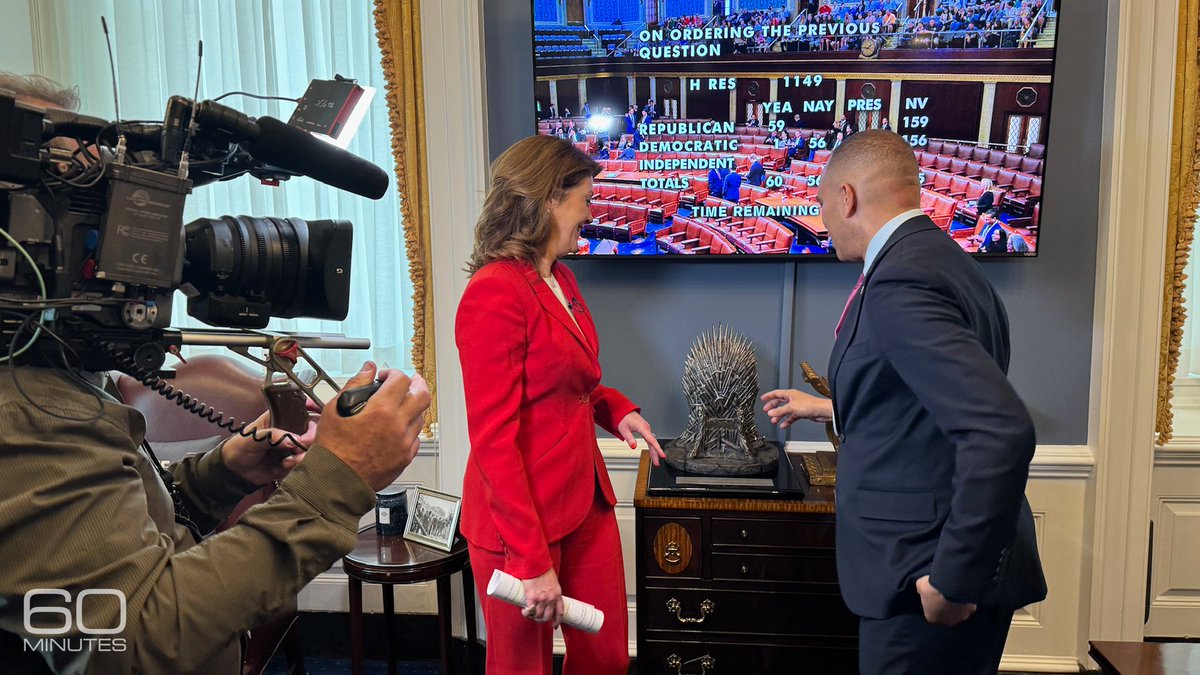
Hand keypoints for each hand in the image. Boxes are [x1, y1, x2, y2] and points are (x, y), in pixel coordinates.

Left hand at [221, 410, 316, 485]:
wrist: (236, 473)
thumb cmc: (240, 448)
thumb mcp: (252, 438)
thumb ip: (272, 436)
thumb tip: (293, 440)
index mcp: (280, 417)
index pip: (300, 408)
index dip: (312, 408)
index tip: (316, 411)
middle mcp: (290, 430)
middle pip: (311, 428)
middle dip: (310, 437)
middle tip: (301, 444)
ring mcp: (292, 446)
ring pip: (309, 447)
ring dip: (301, 455)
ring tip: (286, 460)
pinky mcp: (292, 461)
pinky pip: (301, 462)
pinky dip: (294, 465)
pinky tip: (282, 466)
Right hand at [315, 362, 430, 490]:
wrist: (336, 480)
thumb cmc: (333, 448)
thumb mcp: (336, 408)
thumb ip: (355, 384)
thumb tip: (367, 369)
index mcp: (381, 410)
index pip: (401, 380)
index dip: (393, 373)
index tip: (386, 377)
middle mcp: (398, 425)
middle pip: (422, 395)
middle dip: (417, 384)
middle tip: (410, 383)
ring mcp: (404, 443)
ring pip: (420, 417)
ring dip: (412, 408)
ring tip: (399, 407)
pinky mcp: (405, 457)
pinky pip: (415, 438)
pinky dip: (409, 429)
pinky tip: (397, 428)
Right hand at [521, 568, 564, 627]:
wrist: (536, 563)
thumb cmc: (543, 568)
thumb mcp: (552, 580)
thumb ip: (550, 589)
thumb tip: (545, 593)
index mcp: (557, 593)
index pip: (560, 611)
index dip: (557, 620)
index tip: (555, 624)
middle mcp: (551, 598)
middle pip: (548, 616)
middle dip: (542, 620)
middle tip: (537, 618)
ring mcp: (542, 598)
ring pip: (538, 615)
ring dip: (533, 617)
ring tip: (529, 614)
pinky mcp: (532, 597)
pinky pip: (530, 611)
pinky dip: (527, 613)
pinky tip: (524, 612)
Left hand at [617, 411, 665, 465]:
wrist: (623, 411)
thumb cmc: (623, 418)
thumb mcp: (624, 429)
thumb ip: (629, 438)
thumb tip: (633, 446)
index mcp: (643, 428)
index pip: (652, 440)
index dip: (657, 449)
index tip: (662, 455)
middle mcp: (646, 428)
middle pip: (653, 443)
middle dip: (656, 453)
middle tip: (657, 463)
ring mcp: (646, 429)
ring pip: (652, 442)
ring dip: (654, 451)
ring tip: (655, 461)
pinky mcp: (645, 430)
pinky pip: (650, 439)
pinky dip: (652, 446)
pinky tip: (652, 452)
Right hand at [760, 389, 833, 428]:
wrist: (821, 411)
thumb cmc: (810, 405)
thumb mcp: (791, 408)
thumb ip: (780, 411)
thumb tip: (771, 412)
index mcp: (790, 394)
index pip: (776, 394)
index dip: (769, 396)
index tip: (763, 399)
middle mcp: (793, 399)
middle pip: (780, 402)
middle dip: (773, 407)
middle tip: (766, 411)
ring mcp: (797, 406)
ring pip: (785, 411)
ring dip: (779, 416)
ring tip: (773, 421)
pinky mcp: (801, 413)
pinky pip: (791, 417)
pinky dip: (787, 421)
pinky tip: (783, 425)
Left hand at [915, 575, 976, 625]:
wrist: (950, 586)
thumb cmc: (933, 588)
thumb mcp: (921, 586)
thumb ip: (920, 590)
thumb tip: (921, 590)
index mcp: (932, 618)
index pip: (930, 613)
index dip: (931, 604)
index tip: (933, 595)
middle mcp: (947, 621)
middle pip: (945, 614)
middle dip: (945, 605)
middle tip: (944, 593)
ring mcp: (960, 617)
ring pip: (958, 611)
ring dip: (956, 604)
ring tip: (955, 591)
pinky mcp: (970, 610)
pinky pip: (968, 605)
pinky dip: (966, 599)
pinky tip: (963, 591)